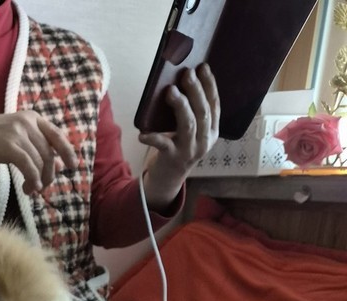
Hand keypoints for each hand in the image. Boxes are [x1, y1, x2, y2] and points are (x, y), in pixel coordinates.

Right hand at [0, 111, 78, 193]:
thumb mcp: (18, 138)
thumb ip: (38, 149)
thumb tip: (61, 166)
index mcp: (32, 118)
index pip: (57, 134)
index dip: (68, 151)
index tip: (73, 166)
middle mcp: (28, 122)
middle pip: (49, 153)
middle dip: (49, 173)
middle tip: (43, 186)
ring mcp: (18, 133)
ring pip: (40, 161)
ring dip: (39, 180)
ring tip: (31, 190)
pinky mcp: (9, 145)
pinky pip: (29, 166)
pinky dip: (33, 180)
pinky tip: (29, 188)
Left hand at [138, 63, 219, 210]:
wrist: (169, 177)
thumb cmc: (177, 146)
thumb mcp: (189, 130)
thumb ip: (190, 111)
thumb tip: (179, 81)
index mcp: (212, 131)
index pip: (215, 105)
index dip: (210, 85)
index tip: (203, 67)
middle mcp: (205, 140)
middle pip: (203, 112)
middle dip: (196, 91)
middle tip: (187, 73)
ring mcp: (190, 150)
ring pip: (189, 124)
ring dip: (181, 106)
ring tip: (171, 91)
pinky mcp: (173, 158)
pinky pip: (163, 144)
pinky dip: (152, 137)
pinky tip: (142, 133)